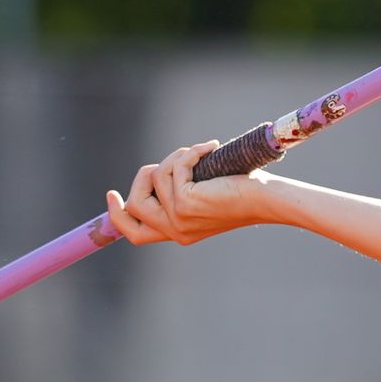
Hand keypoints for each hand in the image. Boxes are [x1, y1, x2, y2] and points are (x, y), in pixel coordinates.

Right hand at [105, 140, 267, 245]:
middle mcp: (176, 231)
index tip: (112, 194)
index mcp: (178, 233)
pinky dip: (190, 152)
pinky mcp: (186, 203)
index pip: (134, 234)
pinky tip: (210, 148)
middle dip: (143, 177)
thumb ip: (180, 193)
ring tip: (201, 152)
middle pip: (133, 206)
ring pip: (154, 179)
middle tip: (169, 162)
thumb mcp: (206, 196)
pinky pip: (174, 168)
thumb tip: (154, 174)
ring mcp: (179, 219)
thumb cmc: (245, 192)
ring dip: (175, 157)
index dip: (117, 215)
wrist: (268, 199)